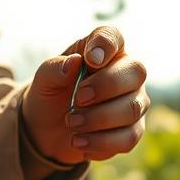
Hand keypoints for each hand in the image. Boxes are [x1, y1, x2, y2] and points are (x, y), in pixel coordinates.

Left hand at [21, 26, 148, 163]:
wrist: (49, 131)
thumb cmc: (51, 95)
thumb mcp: (44, 81)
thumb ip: (55, 69)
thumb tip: (74, 63)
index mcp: (104, 51)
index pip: (114, 37)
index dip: (106, 45)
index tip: (90, 59)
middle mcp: (126, 73)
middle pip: (135, 72)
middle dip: (105, 87)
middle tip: (77, 99)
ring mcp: (134, 102)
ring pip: (132, 108)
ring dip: (98, 118)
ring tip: (71, 123)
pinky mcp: (133, 131)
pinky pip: (128, 138)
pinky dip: (100, 142)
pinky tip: (78, 142)